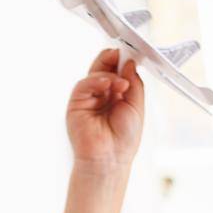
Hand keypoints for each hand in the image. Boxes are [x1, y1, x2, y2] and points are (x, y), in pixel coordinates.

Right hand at [66, 48, 143, 170]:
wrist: (109, 159)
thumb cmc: (123, 139)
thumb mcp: (136, 105)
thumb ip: (134, 83)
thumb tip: (129, 63)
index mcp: (116, 95)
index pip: (117, 70)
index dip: (123, 61)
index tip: (131, 53)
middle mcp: (101, 95)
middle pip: (104, 67)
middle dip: (113, 59)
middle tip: (122, 55)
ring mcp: (88, 99)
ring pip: (94, 74)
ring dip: (109, 74)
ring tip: (121, 85)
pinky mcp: (76, 104)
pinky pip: (83, 85)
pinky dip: (95, 81)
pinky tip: (107, 84)